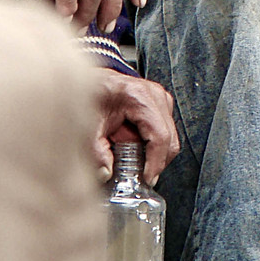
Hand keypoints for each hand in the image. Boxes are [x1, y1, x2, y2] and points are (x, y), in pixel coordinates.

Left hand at [94, 69, 179, 183]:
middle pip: (169, 138)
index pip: (159, 135)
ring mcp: (160, 98)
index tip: (148, 178)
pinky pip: (166, 132)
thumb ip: (95, 151)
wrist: (95, 81)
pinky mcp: (160, 104)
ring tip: (134, 160)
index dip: (156, 161)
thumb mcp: (88, 125)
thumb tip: (105, 172)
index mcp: (138, 96)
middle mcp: (154, 95)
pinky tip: (137, 149)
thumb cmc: (92, 95)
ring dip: (155, 154)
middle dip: (157, 162)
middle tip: (140, 177)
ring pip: (171, 137)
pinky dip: (154, 146)